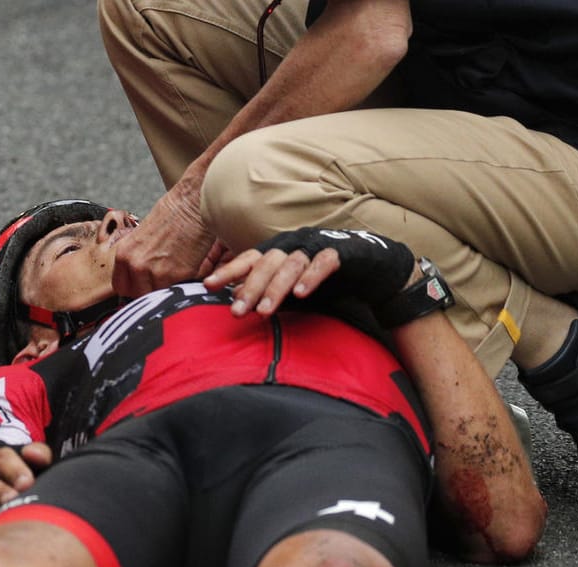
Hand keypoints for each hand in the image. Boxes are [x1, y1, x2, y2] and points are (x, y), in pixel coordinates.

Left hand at [111, 181, 214, 297]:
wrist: (193, 202)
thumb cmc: (172, 213)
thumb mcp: (142, 236)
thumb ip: (138, 258)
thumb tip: (141, 275)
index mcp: (124, 254)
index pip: (121, 287)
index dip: (133, 287)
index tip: (142, 285)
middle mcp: (136, 265)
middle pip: (138, 295)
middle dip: (150, 290)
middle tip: (162, 279)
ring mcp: (156, 272)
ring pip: (158, 296)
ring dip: (168, 288)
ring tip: (176, 270)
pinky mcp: (178, 276)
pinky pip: (177, 290)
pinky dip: (183, 283)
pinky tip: (187, 267)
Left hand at [204, 241, 342, 316]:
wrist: (370, 266)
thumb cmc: (324, 278)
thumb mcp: (290, 288)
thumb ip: (266, 291)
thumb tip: (235, 298)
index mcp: (280, 251)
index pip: (249, 259)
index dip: (229, 270)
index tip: (208, 285)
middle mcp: (294, 244)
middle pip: (267, 263)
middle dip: (250, 288)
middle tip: (236, 311)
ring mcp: (317, 246)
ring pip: (291, 264)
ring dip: (275, 289)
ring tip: (264, 312)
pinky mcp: (341, 252)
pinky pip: (323, 263)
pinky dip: (311, 277)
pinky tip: (300, 294)